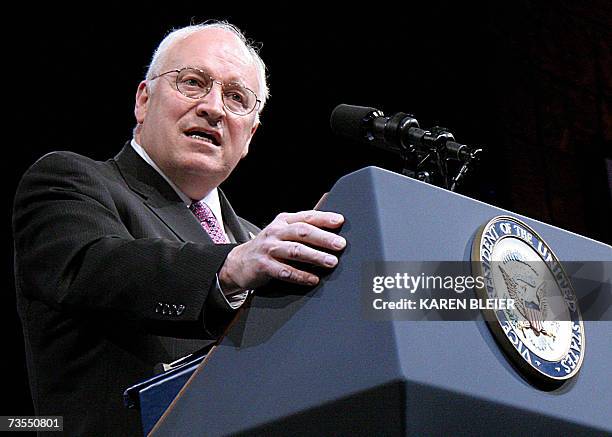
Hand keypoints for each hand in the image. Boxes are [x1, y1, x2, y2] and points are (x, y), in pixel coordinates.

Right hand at [218, 210, 344, 292]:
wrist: (238, 262)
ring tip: (331, 262)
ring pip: (295, 251)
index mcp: (283, 221)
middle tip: (340, 244)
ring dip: (315, 256)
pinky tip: (313, 279)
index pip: (306, 217)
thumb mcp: (282, 232)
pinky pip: (285, 271)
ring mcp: (268, 249)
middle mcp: (276, 232)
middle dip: (323, 238)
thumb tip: (332, 226)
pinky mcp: (263, 266)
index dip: (324, 218)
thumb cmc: (268, 247)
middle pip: (302, 232)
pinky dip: (301, 276)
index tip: (340, 221)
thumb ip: (302, 228)